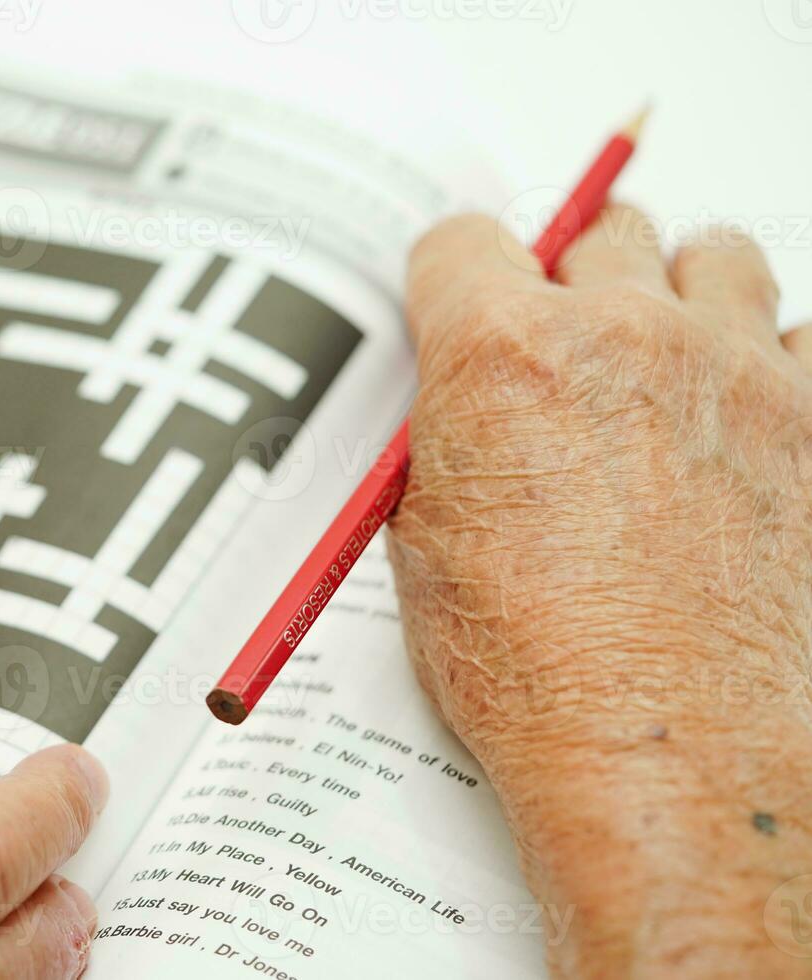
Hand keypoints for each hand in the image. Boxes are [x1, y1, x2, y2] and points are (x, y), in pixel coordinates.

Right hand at [388, 207, 811, 976]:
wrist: (668, 754)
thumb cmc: (538, 671)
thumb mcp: (425, 548)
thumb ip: (442, 444)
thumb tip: (454, 414)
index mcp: (502, 356)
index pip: (463, 241)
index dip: (453, 274)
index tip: (460, 296)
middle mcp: (622, 335)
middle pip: (600, 231)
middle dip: (572, 275)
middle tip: (563, 336)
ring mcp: (734, 369)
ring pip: (716, 254)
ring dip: (679, 287)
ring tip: (662, 348)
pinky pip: (801, 336)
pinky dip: (767, 358)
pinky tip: (734, 414)